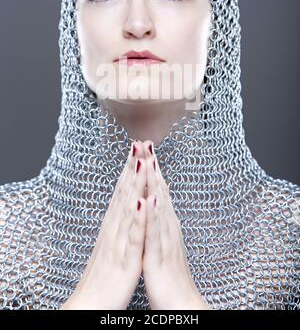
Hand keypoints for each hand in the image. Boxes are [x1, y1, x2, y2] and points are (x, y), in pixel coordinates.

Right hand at [60, 140, 146, 309]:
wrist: (91, 302)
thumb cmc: (105, 273)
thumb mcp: (113, 241)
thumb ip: (118, 221)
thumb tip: (125, 203)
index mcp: (114, 223)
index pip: (124, 189)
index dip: (132, 167)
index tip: (139, 146)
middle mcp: (114, 226)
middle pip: (125, 191)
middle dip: (134, 166)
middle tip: (140, 142)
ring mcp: (119, 240)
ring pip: (129, 207)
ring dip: (135, 183)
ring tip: (141, 161)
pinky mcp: (125, 258)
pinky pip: (133, 236)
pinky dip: (138, 218)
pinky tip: (142, 202)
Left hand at [140, 140, 209, 309]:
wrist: (180, 301)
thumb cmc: (168, 272)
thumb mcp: (161, 240)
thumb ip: (160, 220)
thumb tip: (155, 201)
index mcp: (164, 222)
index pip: (156, 189)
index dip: (150, 167)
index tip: (143, 146)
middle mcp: (167, 226)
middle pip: (159, 191)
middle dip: (152, 166)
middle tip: (146, 142)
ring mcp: (165, 239)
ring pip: (159, 206)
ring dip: (154, 183)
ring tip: (149, 161)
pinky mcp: (160, 255)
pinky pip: (155, 232)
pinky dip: (153, 214)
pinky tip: (150, 198)